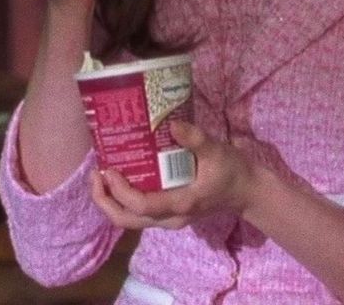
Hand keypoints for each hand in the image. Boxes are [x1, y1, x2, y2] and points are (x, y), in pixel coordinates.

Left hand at [90, 121, 257, 229]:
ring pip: (131, 219)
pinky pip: (139, 212)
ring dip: (111, 201)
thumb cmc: (232, 171)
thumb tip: (172, 124)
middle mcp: (170, 218)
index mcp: (180, 204)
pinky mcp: (169, 212)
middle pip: (127, 220)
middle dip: (105, 201)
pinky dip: (124, 198)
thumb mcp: (217, 151)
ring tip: (101, 176)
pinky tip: (122, 176)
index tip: (109, 170)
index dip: (120, 191)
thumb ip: (196, 139)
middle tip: (95, 174)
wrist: (248, 192)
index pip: (142, 206)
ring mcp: (169, 218)